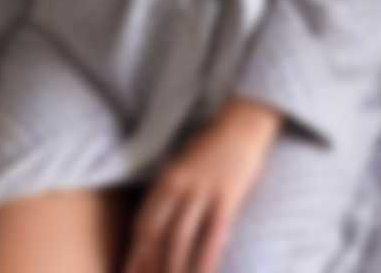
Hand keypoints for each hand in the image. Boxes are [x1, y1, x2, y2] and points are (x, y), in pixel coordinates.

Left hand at [122, 97, 283, 272]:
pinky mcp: (226, 198)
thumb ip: (172, 193)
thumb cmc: (215, 148)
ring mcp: (202, 192)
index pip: (144, 224)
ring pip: (179, 240)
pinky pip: (212, 237)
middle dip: (150, 266)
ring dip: (173, 270)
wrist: (243, 123)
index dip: (136, 253)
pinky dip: (205, 262)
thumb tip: (162, 228)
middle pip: (157, 235)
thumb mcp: (185, 167)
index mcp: (166, 180)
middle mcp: (178, 187)